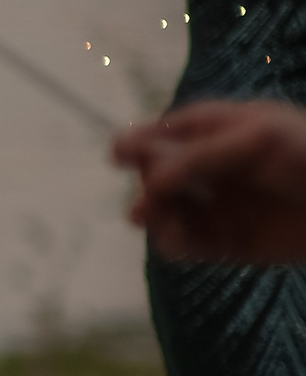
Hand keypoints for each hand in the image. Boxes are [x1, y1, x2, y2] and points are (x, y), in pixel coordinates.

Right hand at [116, 99, 305, 261]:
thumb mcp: (258, 141)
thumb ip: (201, 157)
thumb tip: (148, 179)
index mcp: (217, 131)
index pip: (165, 133)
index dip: (138, 142)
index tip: (117, 154)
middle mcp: (210, 168)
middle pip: (155, 172)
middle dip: (147, 182)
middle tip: (157, 195)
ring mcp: (216, 205)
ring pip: (164, 210)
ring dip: (155, 215)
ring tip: (160, 221)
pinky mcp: (226, 243)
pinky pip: (184, 244)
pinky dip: (174, 244)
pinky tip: (178, 242)